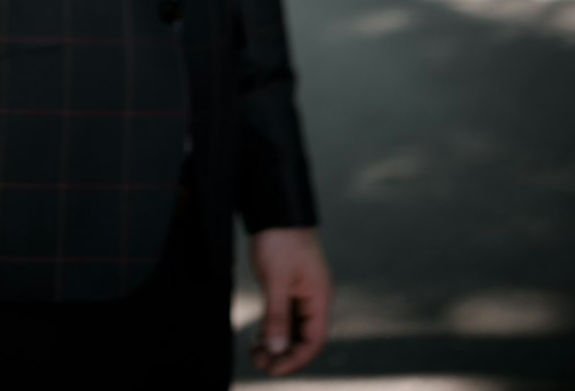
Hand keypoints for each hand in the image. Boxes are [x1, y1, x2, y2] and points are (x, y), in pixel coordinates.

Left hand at [247, 226, 332, 375]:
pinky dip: (273, 327)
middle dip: (282, 353)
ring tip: (255, 353)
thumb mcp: (276, 280)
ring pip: (293, 327)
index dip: (295, 359)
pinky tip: (258, 337)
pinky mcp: (289, 284)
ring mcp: (302, 290)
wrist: (274, 206)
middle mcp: (314, 296)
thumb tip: (277, 349)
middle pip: (303, 336)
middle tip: (258, 362)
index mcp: (319, 296)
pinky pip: (285, 314)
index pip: (313, 340)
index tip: (273, 369)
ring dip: (276, 342)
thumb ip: (277, 316)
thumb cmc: (279, 239)